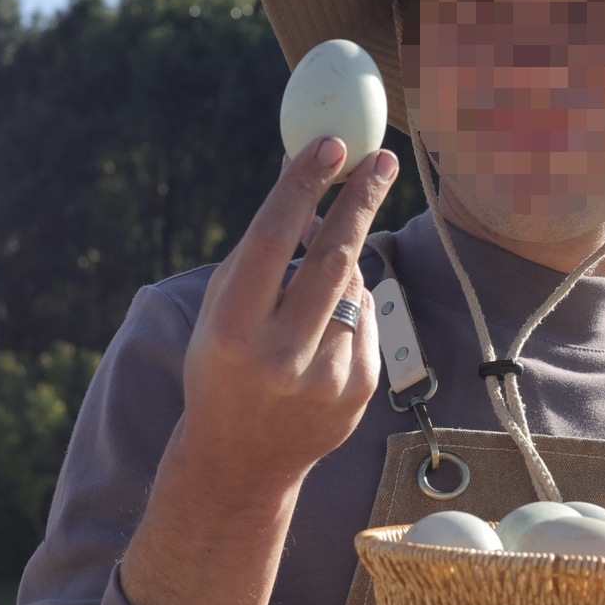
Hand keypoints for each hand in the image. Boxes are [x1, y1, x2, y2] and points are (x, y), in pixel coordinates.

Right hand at [170, 136, 398, 506]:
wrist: (241, 459)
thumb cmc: (224, 365)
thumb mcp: (222, 308)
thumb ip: (262, 251)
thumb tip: (307, 181)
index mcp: (232, 328)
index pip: (273, 239)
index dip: (304, 186)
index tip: (332, 145)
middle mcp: (281, 354)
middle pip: (334, 258)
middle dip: (361, 202)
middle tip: (382, 161)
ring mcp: (326, 376)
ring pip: (354, 287)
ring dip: (342, 270)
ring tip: (309, 298)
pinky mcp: (359, 389)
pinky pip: (367, 319)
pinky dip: (352, 309)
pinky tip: (322, 336)